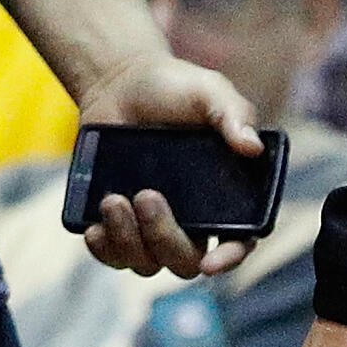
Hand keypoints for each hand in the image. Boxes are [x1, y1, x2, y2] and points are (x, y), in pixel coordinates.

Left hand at [75, 53, 261, 279]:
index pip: (239, 242)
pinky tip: (94, 227)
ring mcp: (153, 226)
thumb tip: (252, 148)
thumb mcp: (208, 91)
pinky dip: (104, 250)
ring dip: (128, 240)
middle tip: (147, 195)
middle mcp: (193, 220)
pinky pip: (113, 256)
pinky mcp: (118, 224)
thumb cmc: (174, 88)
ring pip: (147, 263)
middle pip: (186, 260)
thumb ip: (233, 114)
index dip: (230, 258)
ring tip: (112, 199)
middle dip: (165, 237)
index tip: (211, 262)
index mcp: (226, 196)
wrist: (121, 83)